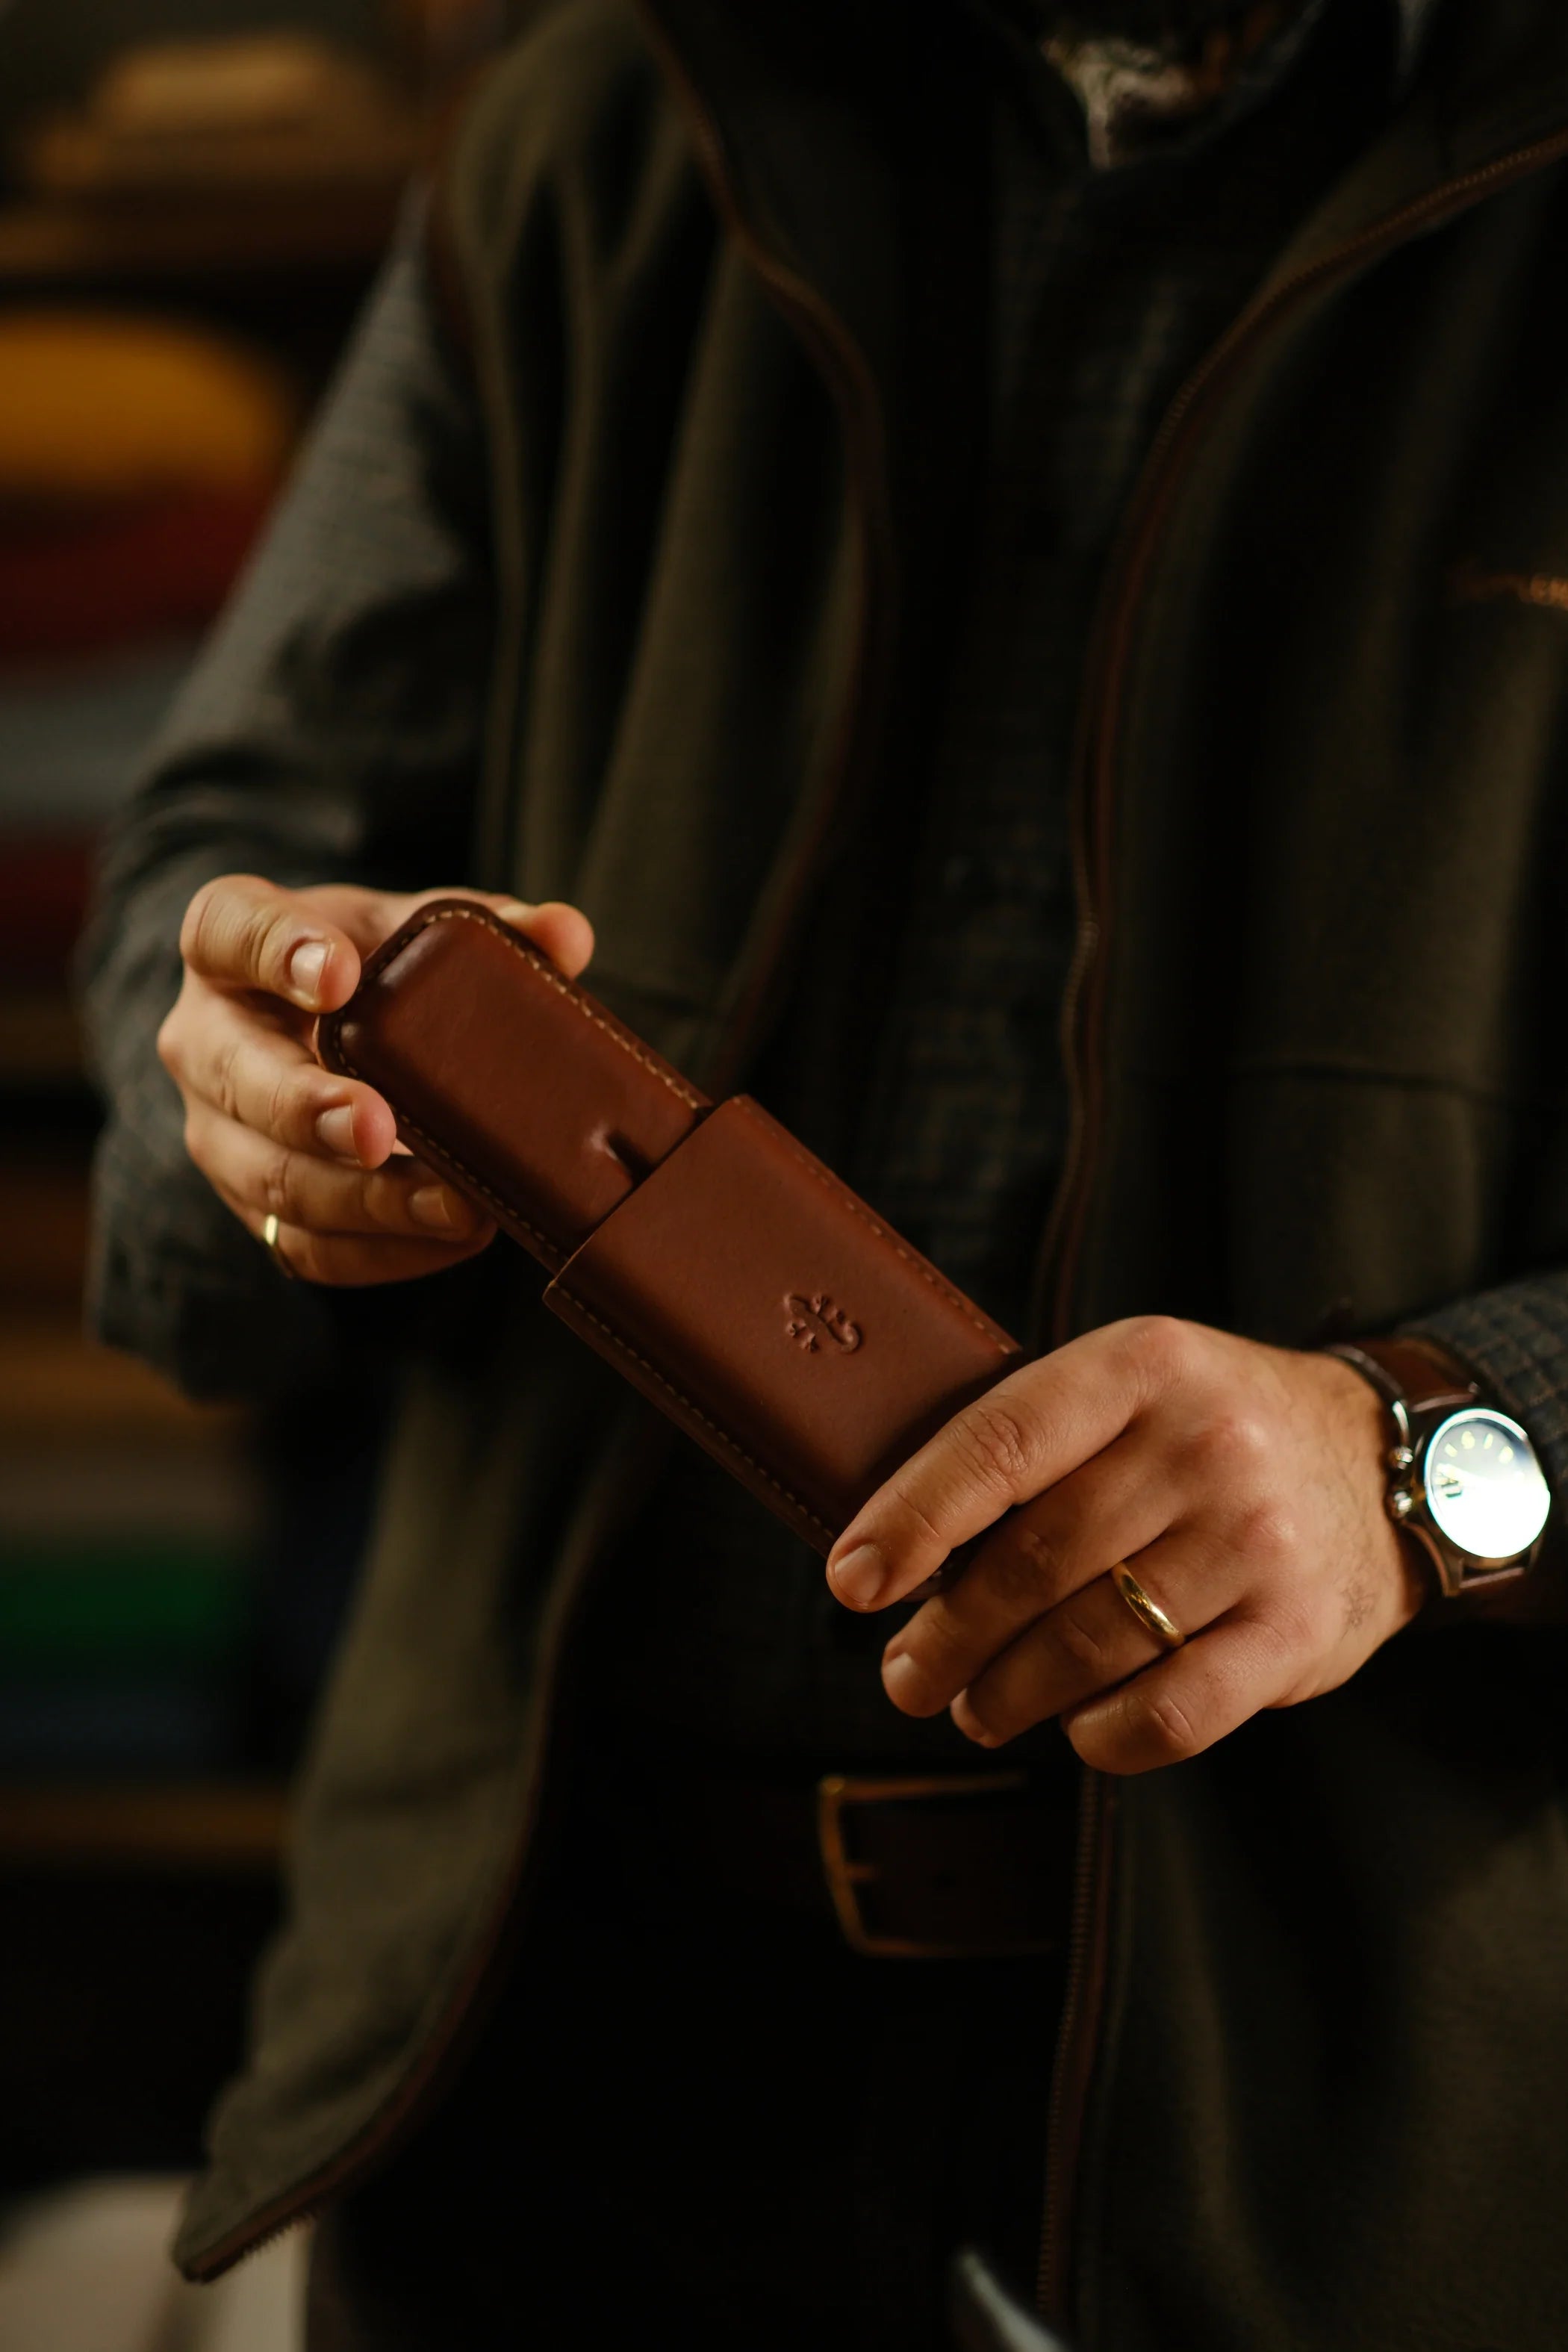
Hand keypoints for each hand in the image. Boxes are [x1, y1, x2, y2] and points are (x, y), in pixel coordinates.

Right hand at [158, 874, 593, 1283]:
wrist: (304, 1032)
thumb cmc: (357, 967)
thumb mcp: (405, 926)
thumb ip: (480, 924)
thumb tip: (564, 935)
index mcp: (227, 943)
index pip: (229, 930)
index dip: (279, 952)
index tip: (338, 973)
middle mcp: (203, 1040)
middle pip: (241, 1080)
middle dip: (310, 1111)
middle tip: (381, 1128)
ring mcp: (218, 1132)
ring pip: (274, 1180)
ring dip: (367, 1201)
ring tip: (455, 1205)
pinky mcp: (254, 1206)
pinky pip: (308, 1247)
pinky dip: (385, 1252)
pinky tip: (453, 1238)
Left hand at [824, 1316, 1425, 1774]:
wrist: (1381, 1462)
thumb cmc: (1210, 1431)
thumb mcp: (1133, 1388)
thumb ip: (1033, 1441)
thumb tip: (895, 1544)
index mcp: (1142, 1366)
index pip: (1001, 1443)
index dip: (913, 1519)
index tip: (853, 1582)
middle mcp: (1205, 1445)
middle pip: (1036, 1560)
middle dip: (948, 1634)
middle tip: (907, 1676)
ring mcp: (1256, 1540)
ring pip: (1090, 1645)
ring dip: (1010, 1694)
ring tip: (978, 1707)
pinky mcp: (1297, 1630)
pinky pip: (1171, 1712)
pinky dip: (1101, 1735)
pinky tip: (1075, 1728)